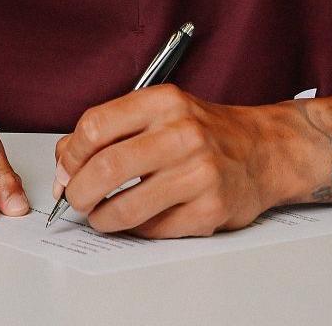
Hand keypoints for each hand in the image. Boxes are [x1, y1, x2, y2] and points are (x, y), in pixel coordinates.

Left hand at [52, 85, 278, 237]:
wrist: (265, 151)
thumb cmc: (205, 133)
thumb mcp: (161, 113)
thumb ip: (112, 130)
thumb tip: (65, 164)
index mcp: (164, 102)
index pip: (95, 126)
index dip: (71, 155)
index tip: (66, 170)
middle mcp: (183, 133)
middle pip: (105, 168)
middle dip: (78, 192)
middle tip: (76, 199)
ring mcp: (199, 173)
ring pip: (125, 207)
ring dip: (101, 218)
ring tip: (101, 215)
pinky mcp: (210, 209)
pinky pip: (153, 229)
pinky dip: (136, 229)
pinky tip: (141, 218)